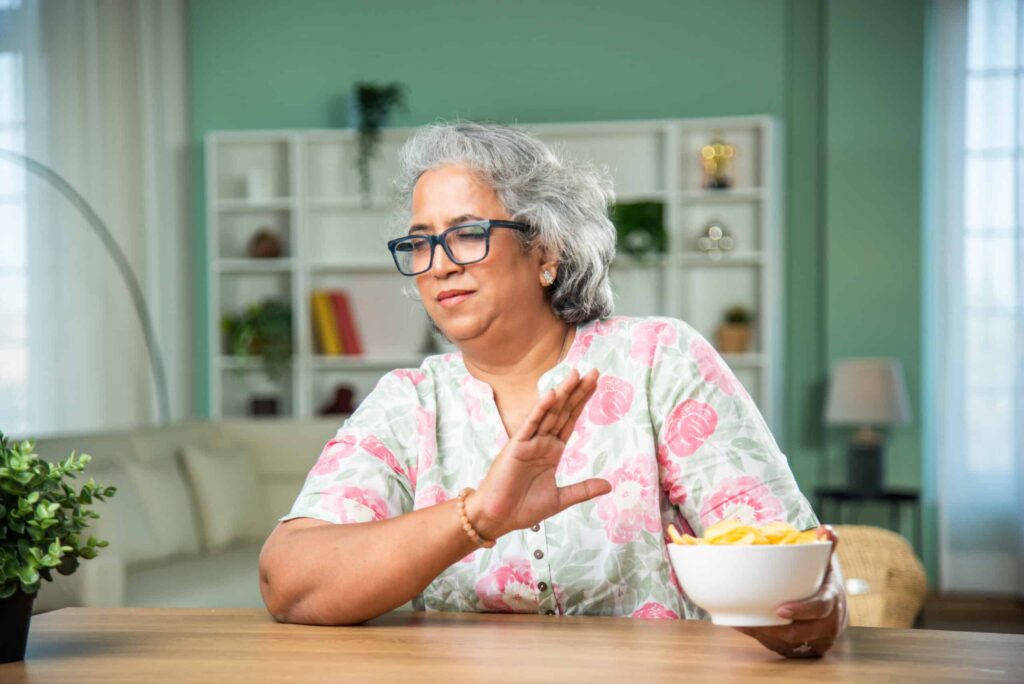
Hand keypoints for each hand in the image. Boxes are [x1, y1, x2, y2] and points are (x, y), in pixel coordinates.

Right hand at [467, 368, 610, 538]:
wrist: (498, 518)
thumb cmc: (523, 508)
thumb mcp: (560, 498)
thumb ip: (583, 489)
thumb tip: (609, 484)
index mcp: (552, 451)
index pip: (570, 421)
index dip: (582, 402)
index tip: (595, 384)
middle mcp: (542, 442)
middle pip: (564, 412)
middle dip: (578, 392)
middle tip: (594, 371)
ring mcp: (529, 443)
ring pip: (549, 413)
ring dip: (562, 394)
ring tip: (577, 374)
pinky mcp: (516, 447)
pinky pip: (530, 425)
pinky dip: (540, 410)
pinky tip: (551, 395)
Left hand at [735, 525, 847, 657]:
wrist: (836, 605)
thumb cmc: (824, 579)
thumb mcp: (827, 561)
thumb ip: (826, 544)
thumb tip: (826, 528)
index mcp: (832, 600)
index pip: (820, 607)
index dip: (802, 610)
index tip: (780, 609)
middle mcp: (828, 624)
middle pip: (801, 633)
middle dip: (774, 630)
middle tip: (749, 621)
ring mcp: (818, 640)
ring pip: (789, 645)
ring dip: (764, 636)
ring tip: (741, 623)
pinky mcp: (806, 650)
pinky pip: (784, 650)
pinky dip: (765, 641)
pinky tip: (747, 628)